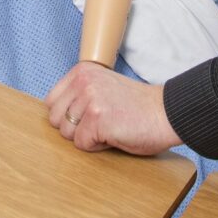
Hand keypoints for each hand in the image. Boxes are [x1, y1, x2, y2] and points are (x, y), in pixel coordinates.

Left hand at [45, 61, 180, 154]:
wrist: (166, 114)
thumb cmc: (137, 106)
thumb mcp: (102, 88)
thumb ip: (79, 95)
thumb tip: (54, 117)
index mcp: (82, 71)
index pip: (51, 102)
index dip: (68, 116)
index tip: (89, 116)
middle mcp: (83, 81)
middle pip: (55, 119)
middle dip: (75, 128)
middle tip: (101, 123)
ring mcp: (89, 99)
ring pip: (67, 133)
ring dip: (87, 137)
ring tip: (109, 127)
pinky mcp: (97, 119)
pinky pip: (82, 144)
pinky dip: (98, 146)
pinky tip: (115, 135)